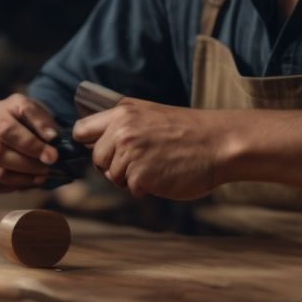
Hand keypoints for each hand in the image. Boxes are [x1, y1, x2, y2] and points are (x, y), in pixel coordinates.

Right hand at [0, 94, 59, 192]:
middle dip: (26, 164)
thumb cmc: (29, 118)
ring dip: (20, 179)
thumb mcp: (39, 111)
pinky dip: (12, 186)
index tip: (52, 156)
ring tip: (40, 177)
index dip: (30, 145)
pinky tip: (27, 181)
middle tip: (46, 169)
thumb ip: (44, 122)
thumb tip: (51, 137)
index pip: (6, 129)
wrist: (18, 123)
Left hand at [72, 99, 227, 199]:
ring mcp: (131, 154)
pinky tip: (163, 175)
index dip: (90, 143)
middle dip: (112, 165)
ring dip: (131, 178)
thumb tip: (94, 142)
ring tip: (157, 165)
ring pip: (112, 176)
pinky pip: (131, 189)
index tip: (104, 150)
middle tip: (140, 162)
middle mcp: (122, 131)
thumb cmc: (188, 131)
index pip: (82, 130)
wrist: (219, 143)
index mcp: (122, 112)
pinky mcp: (141, 176)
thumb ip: (122, 124)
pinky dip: (145, 188)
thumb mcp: (151, 113)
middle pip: (96, 158)